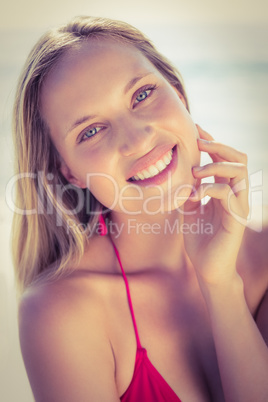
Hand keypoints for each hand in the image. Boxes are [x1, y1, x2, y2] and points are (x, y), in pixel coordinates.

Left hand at [183, 125, 248, 284]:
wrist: (207, 269)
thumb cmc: (200, 240)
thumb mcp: (190, 211)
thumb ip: (191, 192)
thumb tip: (185, 175)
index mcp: (224, 191)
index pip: (224, 159)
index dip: (212, 142)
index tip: (195, 129)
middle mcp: (235, 195)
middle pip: (238, 159)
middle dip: (219, 145)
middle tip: (199, 142)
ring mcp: (239, 206)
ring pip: (239, 171)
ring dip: (216, 165)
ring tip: (195, 170)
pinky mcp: (237, 218)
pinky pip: (228, 193)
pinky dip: (209, 188)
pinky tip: (194, 195)